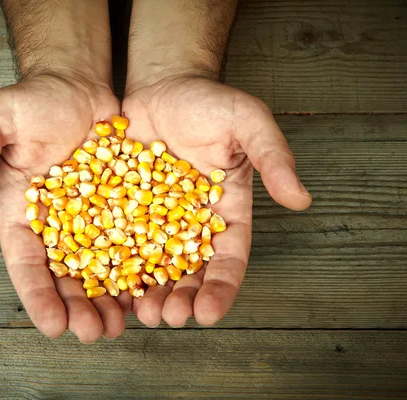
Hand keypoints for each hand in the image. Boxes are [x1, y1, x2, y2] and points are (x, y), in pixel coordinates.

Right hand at [0, 74, 127, 341]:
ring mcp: (91, 216)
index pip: (25, 262)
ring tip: (121, 324)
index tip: (53, 326)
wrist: (78, 84)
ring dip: (108, 299)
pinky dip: (138, 267)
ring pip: (99, 267)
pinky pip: (132, 241)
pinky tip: (149, 290)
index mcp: (21, 211)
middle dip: (77, 308)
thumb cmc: (34, 99)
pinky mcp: (123, 205)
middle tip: (94, 333)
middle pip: (65, 275)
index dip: (37, 295)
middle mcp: (56, 222)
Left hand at [122, 75, 311, 326]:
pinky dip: (113, 266)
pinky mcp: (122, 208)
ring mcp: (154, 218)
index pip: (228, 258)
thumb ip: (273, 156)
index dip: (221, 288)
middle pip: (188, 271)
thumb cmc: (209, 101)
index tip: (208, 313)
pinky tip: (105, 287)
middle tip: (167, 319)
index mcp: (226, 211)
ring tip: (138, 313)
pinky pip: (117, 241)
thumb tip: (301, 199)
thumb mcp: (248, 120)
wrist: (161, 85)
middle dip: (180, 299)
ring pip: (152, 265)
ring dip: (146, 293)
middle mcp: (191, 223)